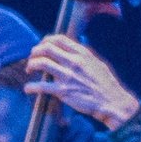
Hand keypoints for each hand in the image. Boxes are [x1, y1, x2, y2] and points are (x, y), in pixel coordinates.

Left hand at [25, 35, 140, 129]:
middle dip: (35, 52)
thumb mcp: (97, 63)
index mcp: (82, 53)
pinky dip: (31, 87)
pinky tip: (28, 89)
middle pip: (46, 48)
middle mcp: (74, 62)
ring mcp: (67, 76)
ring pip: (41, 63)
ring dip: (31, 65)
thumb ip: (83, 56)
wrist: (112, 102)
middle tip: (32, 58)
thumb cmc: (106, 84)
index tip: (41, 46)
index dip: (46, 41)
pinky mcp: (63, 91)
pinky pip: (41, 86)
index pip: (59, 39)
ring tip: (29, 70)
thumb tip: (73, 52)